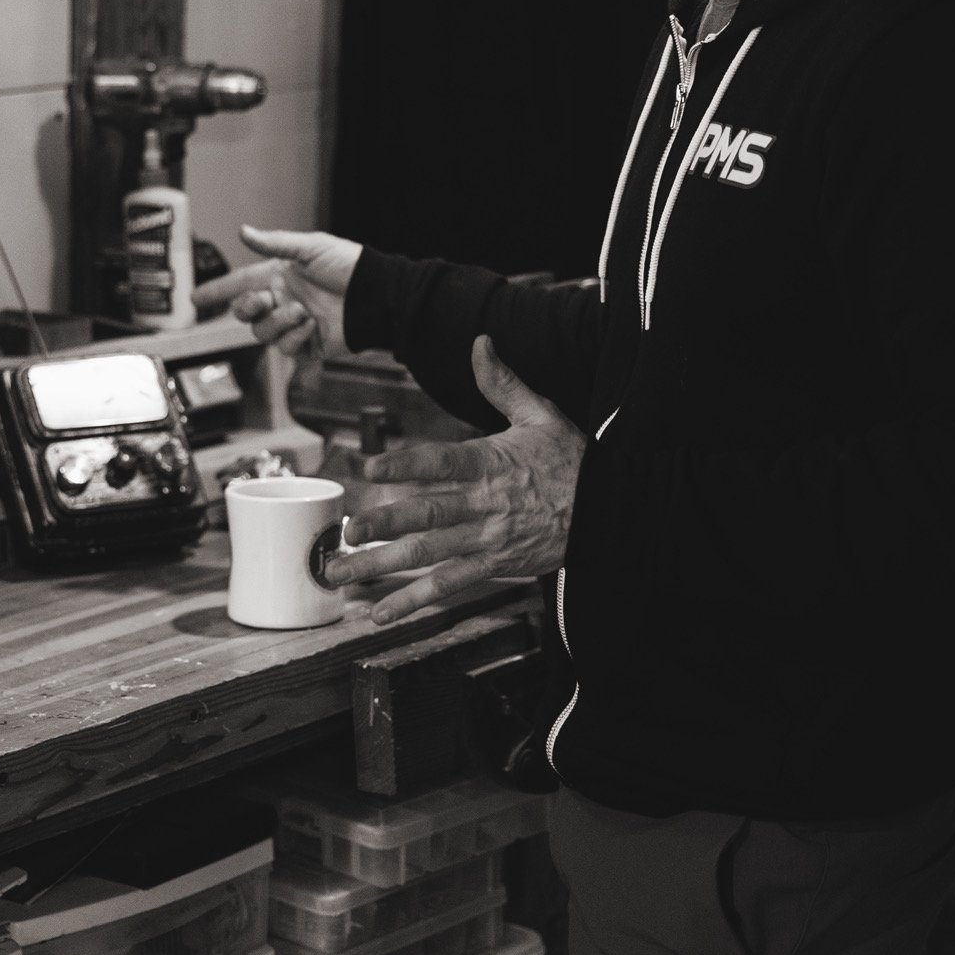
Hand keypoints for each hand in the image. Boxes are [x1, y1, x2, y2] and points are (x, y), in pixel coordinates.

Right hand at [189, 226, 359, 358]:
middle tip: (263, 301)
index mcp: (280, 276)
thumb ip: (275, 243)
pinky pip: (287, 347)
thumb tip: (243, 231)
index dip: (217, 290)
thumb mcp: (311, 247)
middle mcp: (283, 300)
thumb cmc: (349, 267)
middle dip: (248, 308)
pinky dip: (297, 337)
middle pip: (246, 313)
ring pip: (263, 333)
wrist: (375, 297)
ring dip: (279, 322)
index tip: (195, 298)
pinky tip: (313, 326)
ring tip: (303, 312)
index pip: (239, 283)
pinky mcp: (308, 345)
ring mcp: (294, 324)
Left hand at [331, 336, 582, 622]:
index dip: (406, 464)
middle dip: (385, 523)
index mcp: (492, 462)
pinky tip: (381, 612)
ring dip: (382, 566)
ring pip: (429, 554)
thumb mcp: (541, 414)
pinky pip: (450, 585)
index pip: (443, 461)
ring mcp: (489, 539)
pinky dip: (414, 600)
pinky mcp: (496, 567)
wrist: (612, 510)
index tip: (371, 466)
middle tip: (348, 532)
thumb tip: (480, 342)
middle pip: (429, 514)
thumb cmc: (572, 460)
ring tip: (342, 574)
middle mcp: (486, 504)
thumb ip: (502, 383)